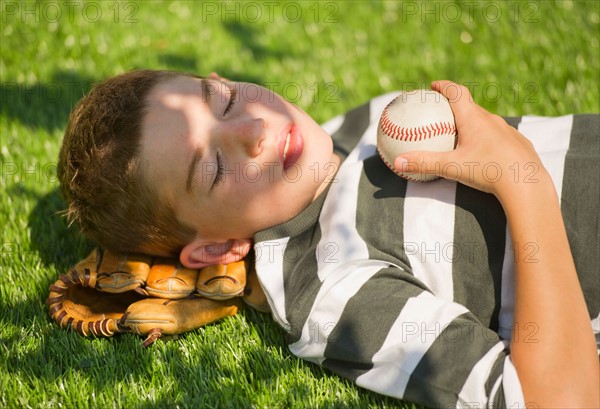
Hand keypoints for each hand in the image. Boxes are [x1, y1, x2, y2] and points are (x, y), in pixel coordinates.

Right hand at [394, 80, 550, 199]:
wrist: (527, 184)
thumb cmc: (487, 171)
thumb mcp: (451, 168)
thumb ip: (424, 163)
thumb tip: (397, 163)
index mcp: (473, 119)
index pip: (457, 93)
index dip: (444, 86)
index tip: (434, 85)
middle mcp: (492, 120)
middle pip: (472, 107)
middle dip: (457, 106)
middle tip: (443, 111)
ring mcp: (508, 131)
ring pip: (487, 122)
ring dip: (474, 123)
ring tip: (463, 133)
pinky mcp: (520, 144)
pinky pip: (500, 137)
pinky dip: (489, 139)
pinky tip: (486, 153)